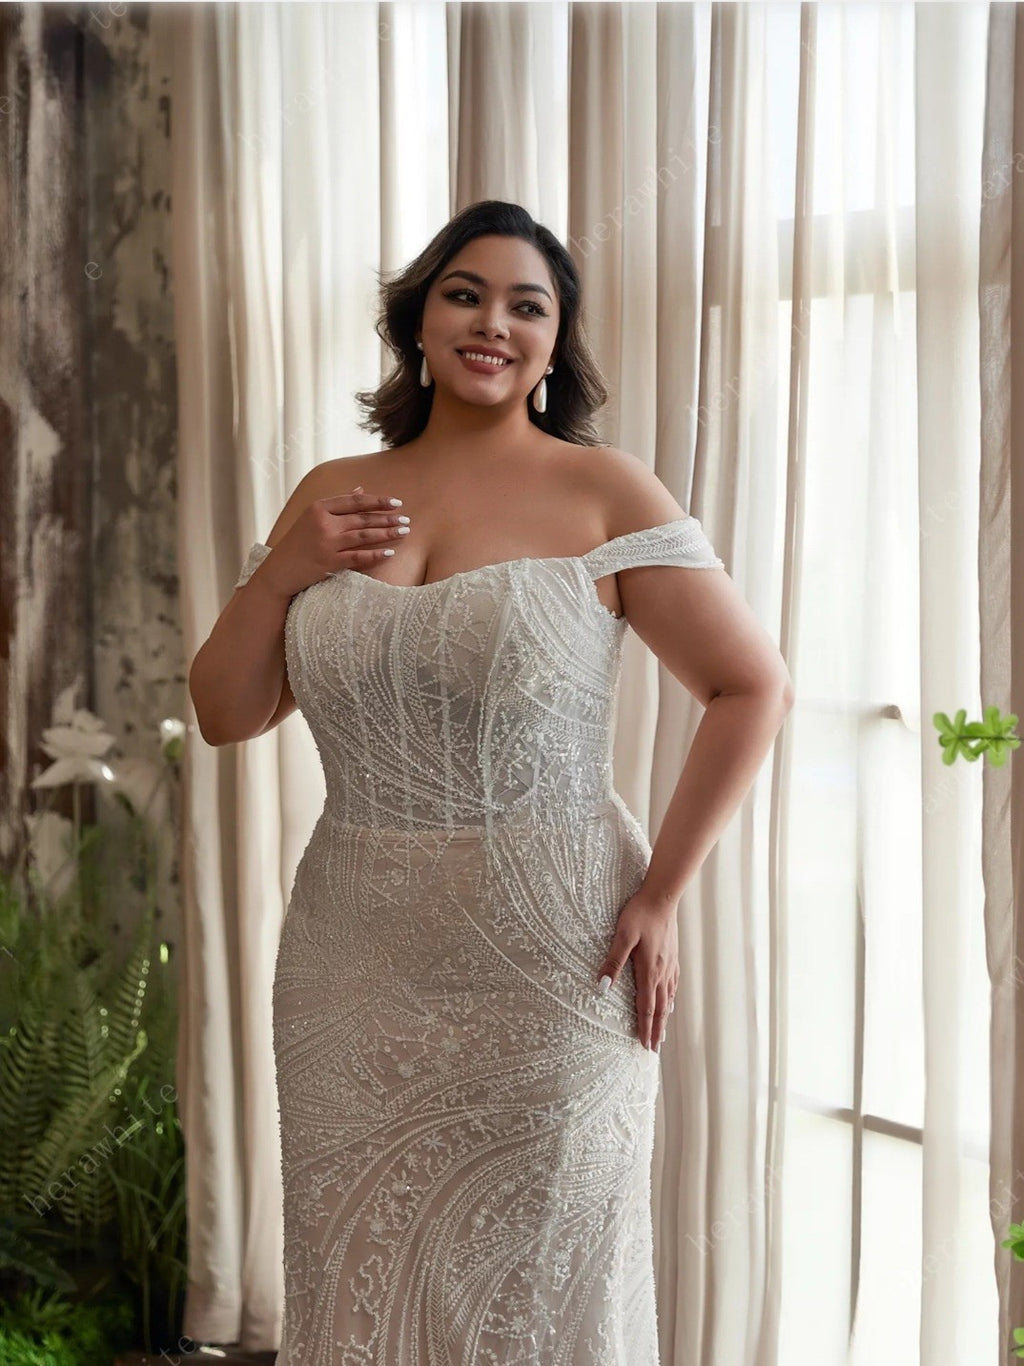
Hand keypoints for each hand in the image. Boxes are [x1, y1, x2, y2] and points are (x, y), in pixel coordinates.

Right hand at [254, 486, 411, 599]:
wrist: (279, 570)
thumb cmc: (297, 543)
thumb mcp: (312, 517)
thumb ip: (337, 504)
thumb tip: (361, 489)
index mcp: (318, 507)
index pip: (355, 501)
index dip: (377, 501)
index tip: (396, 503)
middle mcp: (323, 522)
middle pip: (362, 518)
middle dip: (387, 518)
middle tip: (406, 520)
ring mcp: (326, 543)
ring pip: (364, 535)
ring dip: (387, 533)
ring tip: (404, 532)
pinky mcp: (329, 562)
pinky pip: (358, 557)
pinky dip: (375, 554)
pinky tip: (390, 552)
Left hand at [596, 892, 678, 1050]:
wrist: (663, 896)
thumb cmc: (639, 914)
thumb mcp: (622, 936)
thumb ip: (613, 962)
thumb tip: (602, 988)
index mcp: (649, 971)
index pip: (647, 1007)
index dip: (645, 1028)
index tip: (645, 1046)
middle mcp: (662, 972)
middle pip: (660, 1008)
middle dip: (657, 1030)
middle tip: (655, 1049)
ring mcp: (670, 964)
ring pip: (668, 997)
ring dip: (665, 1017)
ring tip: (663, 1031)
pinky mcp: (672, 956)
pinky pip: (673, 984)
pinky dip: (670, 998)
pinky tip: (670, 999)